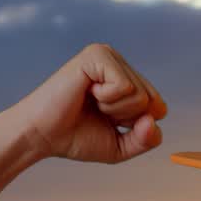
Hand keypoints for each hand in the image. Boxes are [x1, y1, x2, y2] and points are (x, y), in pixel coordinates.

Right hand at [5, 43, 166, 163]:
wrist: (40, 136)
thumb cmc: (76, 138)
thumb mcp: (121, 146)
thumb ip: (146, 139)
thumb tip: (156, 117)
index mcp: (126, 78)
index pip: (159, 107)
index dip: (136, 126)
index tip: (107, 122)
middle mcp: (119, 62)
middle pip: (152, 101)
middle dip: (126, 118)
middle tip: (96, 113)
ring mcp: (108, 55)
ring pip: (140, 94)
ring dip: (115, 110)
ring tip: (90, 102)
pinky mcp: (96, 55)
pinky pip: (124, 86)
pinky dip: (107, 100)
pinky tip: (87, 93)